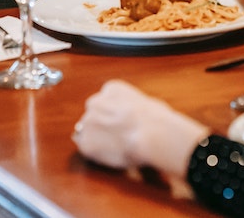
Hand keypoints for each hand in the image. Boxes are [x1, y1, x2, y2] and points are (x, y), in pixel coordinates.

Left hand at [74, 79, 207, 195]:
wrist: (151, 134)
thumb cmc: (157, 120)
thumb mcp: (147, 103)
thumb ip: (134, 108)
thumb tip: (137, 117)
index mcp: (111, 89)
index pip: (105, 101)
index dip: (113, 115)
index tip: (122, 124)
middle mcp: (95, 102)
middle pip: (93, 114)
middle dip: (102, 124)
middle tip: (116, 137)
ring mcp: (88, 122)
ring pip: (87, 131)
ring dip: (98, 139)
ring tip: (116, 148)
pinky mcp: (86, 143)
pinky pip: (87, 148)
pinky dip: (96, 153)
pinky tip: (111, 155)